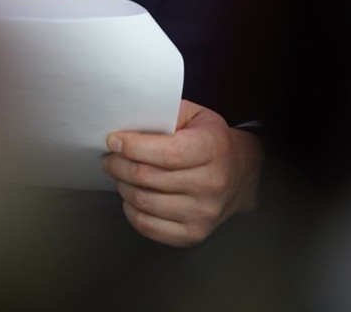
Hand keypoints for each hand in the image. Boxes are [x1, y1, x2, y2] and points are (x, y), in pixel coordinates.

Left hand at [103, 100, 262, 246]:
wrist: (240, 174)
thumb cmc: (210, 141)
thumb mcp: (196, 116)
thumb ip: (166, 114)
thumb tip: (129, 124)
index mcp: (213, 148)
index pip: (167, 152)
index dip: (134, 147)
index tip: (113, 141)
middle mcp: (212, 183)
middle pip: (149, 178)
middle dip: (120, 165)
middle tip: (110, 157)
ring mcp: (203, 213)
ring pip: (144, 202)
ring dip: (123, 186)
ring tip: (120, 174)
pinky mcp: (193, 234)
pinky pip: (147, 226)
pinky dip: (131, 210)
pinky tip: (132, 196)